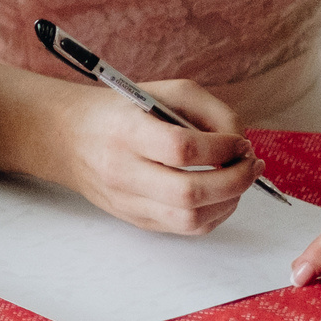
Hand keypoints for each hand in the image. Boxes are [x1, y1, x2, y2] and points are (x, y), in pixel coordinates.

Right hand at [41, 78, 262, 235]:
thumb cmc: (119, 110)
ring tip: (240, 179)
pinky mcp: (135, 219)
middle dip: (235, 181)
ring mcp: (127, 201)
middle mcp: (123, 171)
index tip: (240, 142)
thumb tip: (240, 144)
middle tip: (252, 165)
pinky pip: (185, 229)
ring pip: (191, 220)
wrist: (68, 137)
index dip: (222, 148)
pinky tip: (222, 194)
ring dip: (229, 202)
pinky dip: (214, 214)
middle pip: (189, 193)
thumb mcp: (161, 91)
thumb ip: (208, 110)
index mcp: (126, 131)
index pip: (182, 149)